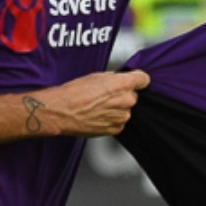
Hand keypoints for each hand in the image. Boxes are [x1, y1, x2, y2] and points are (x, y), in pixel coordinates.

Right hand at [30, 70, 149, 137]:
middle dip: (122, 95)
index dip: (137, 80)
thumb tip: (120, 80)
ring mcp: (123, 117)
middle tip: (105, 96)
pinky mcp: (116, 129)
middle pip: (133, 95)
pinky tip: (97, 116)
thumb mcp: (97, 76)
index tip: (134, 81)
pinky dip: (111, 119)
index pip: (144, 79)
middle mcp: (127, 100)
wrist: (61, 112)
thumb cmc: (75, 92)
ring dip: (116, 108)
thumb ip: (115, 79)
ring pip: (126, 110)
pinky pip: (119, 122)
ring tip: (98, 106)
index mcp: (124, 84)